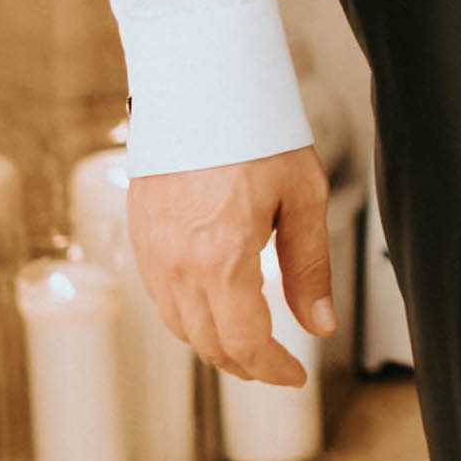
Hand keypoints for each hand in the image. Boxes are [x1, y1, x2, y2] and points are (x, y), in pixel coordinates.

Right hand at [125, 147, 334, 388]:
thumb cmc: (257, 133)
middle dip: (244, 363)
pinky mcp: (139, 233)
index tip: (294, 376)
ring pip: (179, 324)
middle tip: (275, 366)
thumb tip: (321, 324)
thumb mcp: (303, 199)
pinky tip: (213, 307)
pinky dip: (187, 314)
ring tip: (248, 343)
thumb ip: (310, 269)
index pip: (243, 342)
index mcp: (220, 258)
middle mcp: (176, 262)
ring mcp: (150, 250)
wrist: (201, 84)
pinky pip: (159, 295)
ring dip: (213, 343)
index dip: (271, 370)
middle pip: (207, 342)